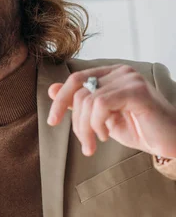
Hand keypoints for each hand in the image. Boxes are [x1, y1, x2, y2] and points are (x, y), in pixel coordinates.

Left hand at [47, 64, 175, 157]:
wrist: (169, 141)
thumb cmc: (140, 129)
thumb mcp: (102, 118)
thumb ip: (80, 103)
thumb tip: (51, 90)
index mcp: (111, 74)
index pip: (76, 79)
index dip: (60, 100)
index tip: (52, 121)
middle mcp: (120, 72)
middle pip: (79, 91)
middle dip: (76, 122)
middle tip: (85, 144)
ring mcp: (129, 79)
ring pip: (89, 100)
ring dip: (86, 128)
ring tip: (95, 143)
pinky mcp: (137, 91)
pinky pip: (101, 104)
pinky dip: (98, 124)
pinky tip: (107, 135)